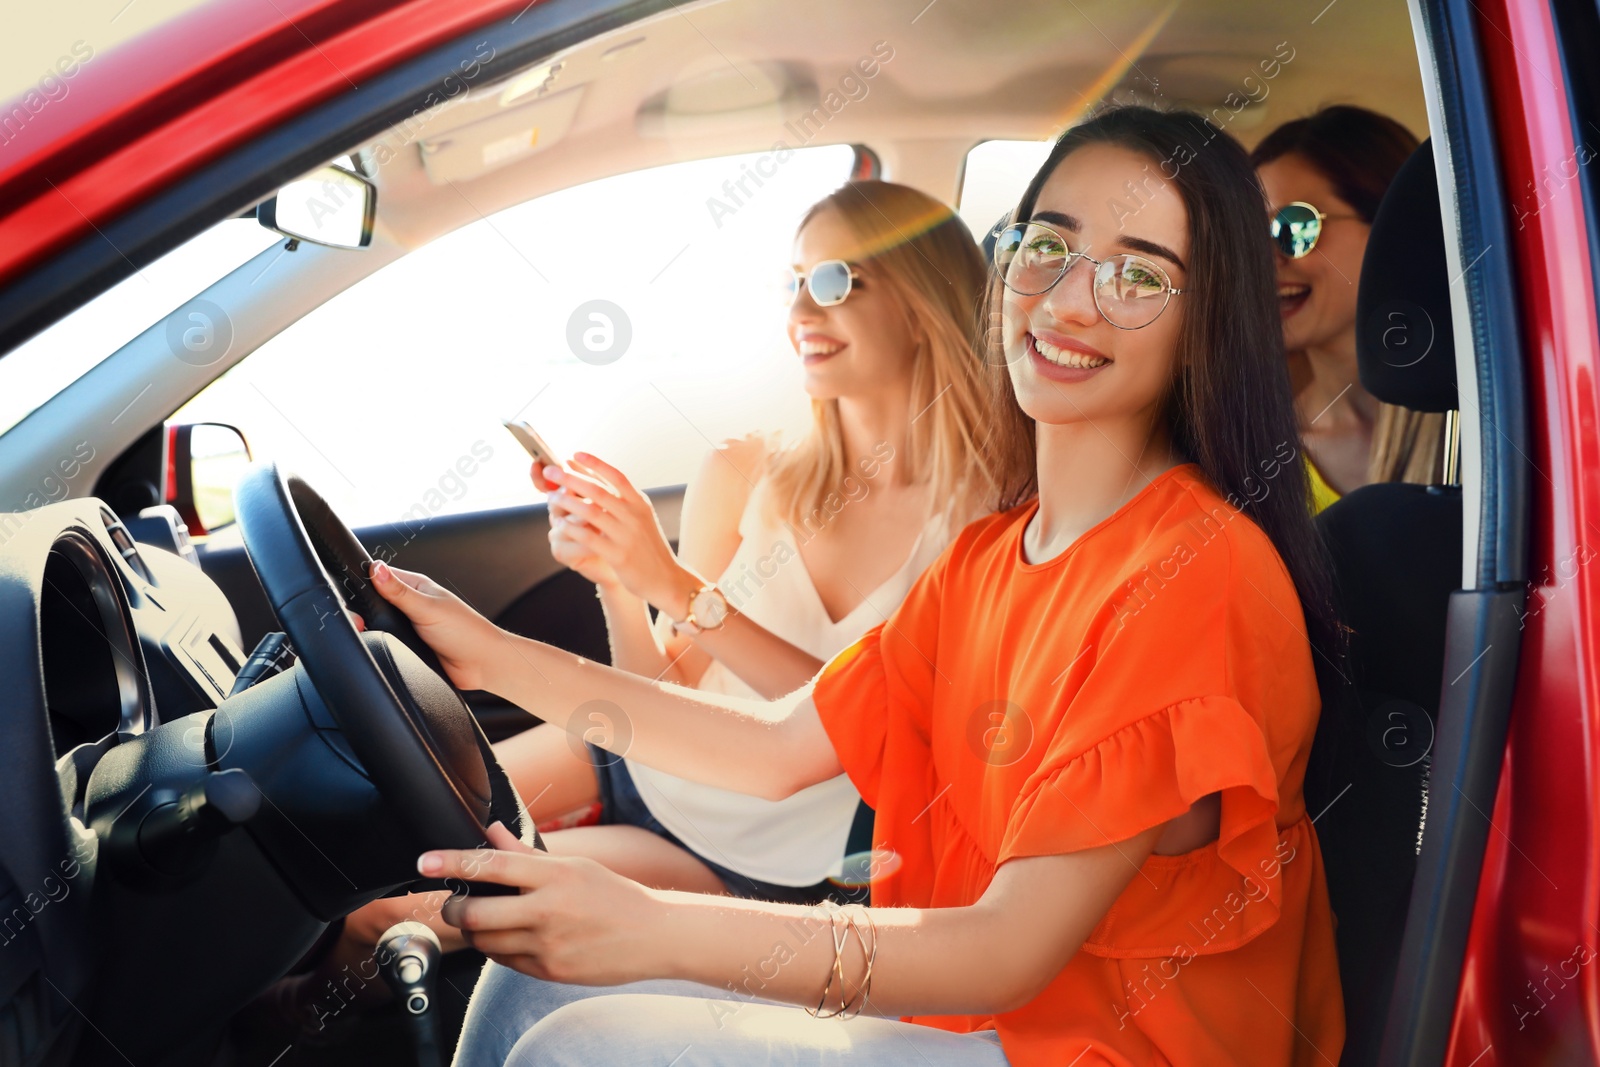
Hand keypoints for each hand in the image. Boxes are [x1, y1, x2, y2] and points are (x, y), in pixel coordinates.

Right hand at [368, 561, 502, 690]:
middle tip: (359, 619)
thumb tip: (376, 568)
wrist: (481, 666)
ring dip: (371, 627)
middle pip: (375, 601)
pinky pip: (386, 642)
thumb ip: (400, 592)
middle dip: (363, 608)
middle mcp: (411, 604)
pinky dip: (379, 644)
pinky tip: (375, 645)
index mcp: (416, 586)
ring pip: (378, 623)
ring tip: (364, 629)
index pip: (380, 575)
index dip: (363, 579)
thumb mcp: (428, 608)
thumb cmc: (466, 632)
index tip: (347, 589)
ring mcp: (408, 625)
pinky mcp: (408, 646)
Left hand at [424, 822, 668, 985]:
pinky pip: (505, 962)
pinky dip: (497, 949)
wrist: (653, 936)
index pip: (493, 866)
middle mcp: (549, 910)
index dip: (453, 862)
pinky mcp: (549, 971)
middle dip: (455, 910)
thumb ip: (526, 853)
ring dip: (473, 932)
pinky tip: (509, 938)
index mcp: (556, 875)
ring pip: (485, 942)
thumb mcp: (574, 866)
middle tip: (454, 903)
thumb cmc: (614, 895)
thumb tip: (492, 833)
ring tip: (482, 920)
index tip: (426, 862)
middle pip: (477, 914)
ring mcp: (548, 945)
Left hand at [543, 453, 696, 614]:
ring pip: (590, 512)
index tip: (574, 455)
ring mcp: (626, 535)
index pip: (616, 476)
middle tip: (550, 471)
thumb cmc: (648, 546)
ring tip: (551, 497)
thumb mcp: (641, 518)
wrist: (666, 578)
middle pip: (597, 490)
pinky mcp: (618, 555)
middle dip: (570, 479)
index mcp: (640, 503)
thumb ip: (621, 500)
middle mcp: (634, 515)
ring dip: (567, 502)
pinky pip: (588, 537)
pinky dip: (570, 528)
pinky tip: (558, 523)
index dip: (594, 464)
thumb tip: (595, 477)